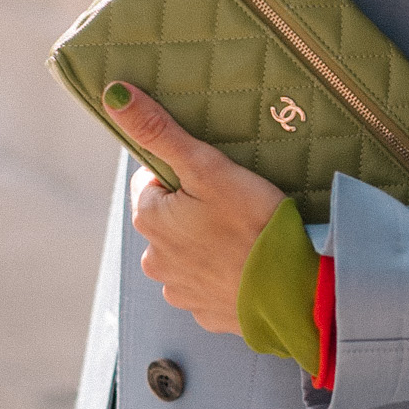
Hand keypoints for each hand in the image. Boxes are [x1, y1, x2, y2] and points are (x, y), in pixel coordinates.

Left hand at [103, 83, 283, 333]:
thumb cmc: (253, 225)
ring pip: (187, 254)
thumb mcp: (208, 167)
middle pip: (169, 220)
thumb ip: (160, 132)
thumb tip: (113, 95)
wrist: (295, 292)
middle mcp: (154, 260)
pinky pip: (208, 286)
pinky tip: (248, 267)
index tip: (216, 181)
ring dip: (208, 246)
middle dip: (195, 212)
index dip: (185, 175)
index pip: (152, 181)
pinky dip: (223, 275)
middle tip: (237, 208)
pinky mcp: (205, 313)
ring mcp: (179, 291)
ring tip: (245, 238)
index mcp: (149, 220)